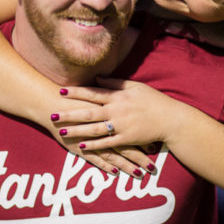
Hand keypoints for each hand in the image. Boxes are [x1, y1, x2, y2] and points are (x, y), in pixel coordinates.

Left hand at [49, 79, 178, 176]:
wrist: (171, 119)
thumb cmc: (154, 101)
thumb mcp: (136, 87)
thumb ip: (116, 83)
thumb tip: (98, 78)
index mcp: (119, 97)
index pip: (93, 93)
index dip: (76, 92)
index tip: (61, 91)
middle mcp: (117, 111)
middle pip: (88, 112)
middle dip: (69, 114)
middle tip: (52, 115)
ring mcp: (121, 126)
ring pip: (94, 129)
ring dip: (76, 130)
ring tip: (61, 131)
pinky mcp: (126, 139)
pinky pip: (106, 143)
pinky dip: (93, 145)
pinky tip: (81, 145)